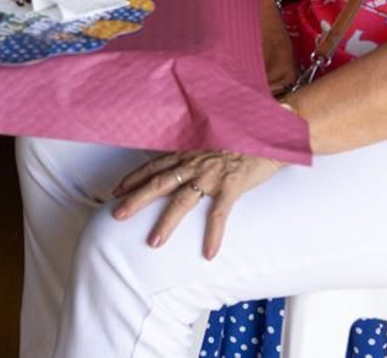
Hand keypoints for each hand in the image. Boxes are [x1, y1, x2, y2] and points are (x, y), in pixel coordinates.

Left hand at [111, 150, 283, 258]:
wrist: (270, 132)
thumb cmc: (243, 137)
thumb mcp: (212, 140)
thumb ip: (197, 151)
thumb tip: (184, 162)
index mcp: (188, 152)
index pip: (153, 166)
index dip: (133, 178)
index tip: (116, 190)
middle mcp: (194, 163)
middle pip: (158, 183)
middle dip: (135, 200)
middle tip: (116, 216)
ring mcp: (212, 175)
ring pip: (182, 202)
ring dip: (166, 223)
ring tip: (153, 243)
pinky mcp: (232, 186)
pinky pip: (219, 214)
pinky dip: (213, 234)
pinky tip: (209, 252)